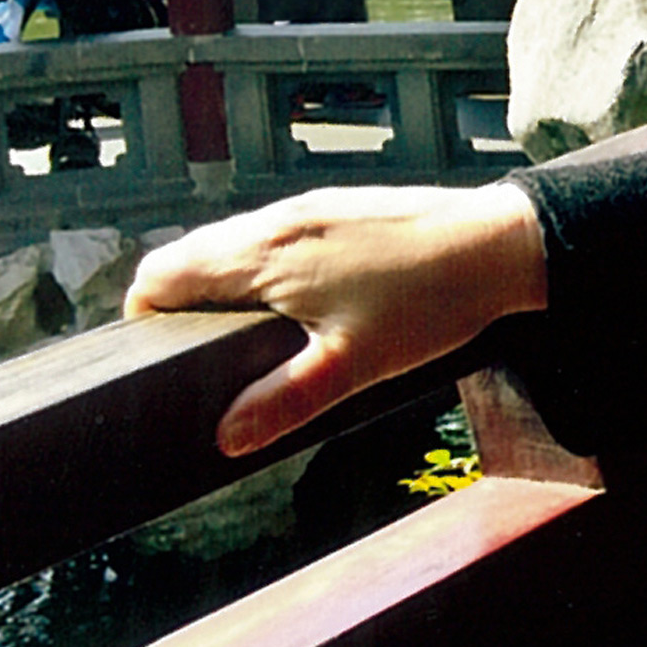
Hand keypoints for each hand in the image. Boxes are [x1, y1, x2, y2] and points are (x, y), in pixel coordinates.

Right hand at [125, 184, 547, 457]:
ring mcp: (311, 208)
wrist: (502, 243)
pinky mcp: (342, 208)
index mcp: (263, 253)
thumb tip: (224, 438)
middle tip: (195, 362)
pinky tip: (297, 305)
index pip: (162, 273)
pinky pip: (277, 236)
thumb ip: (284, 401)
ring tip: (243, 341)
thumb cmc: (429, 302)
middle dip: (179, 306)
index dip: (144, 318)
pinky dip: (264, 268)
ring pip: (236, 243)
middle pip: (192, 257)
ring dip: (223, 284)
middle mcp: (278, 220)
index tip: (155, 361)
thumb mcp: (352, 365)